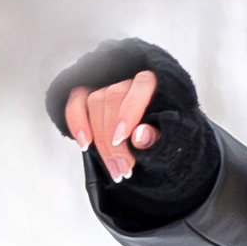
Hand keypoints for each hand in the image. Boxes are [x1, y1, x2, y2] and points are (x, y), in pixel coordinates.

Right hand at [65, 68, 158, 184]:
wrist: (152, 136)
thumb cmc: (166, 133)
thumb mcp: (171, 136)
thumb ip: (157, 135)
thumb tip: (139, 137)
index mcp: (156, 81)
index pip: (140, 86)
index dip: (128, 113)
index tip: (122, 139)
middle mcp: (128, 77)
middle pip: (113, 98)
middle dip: (115, 139)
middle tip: (124, 168)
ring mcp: (106, 83)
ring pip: (95, 102)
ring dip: (101, 141)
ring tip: (114, 168)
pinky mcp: (87, 93)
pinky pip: (76, 102)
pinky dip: (76, 123)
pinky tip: (85, 145)